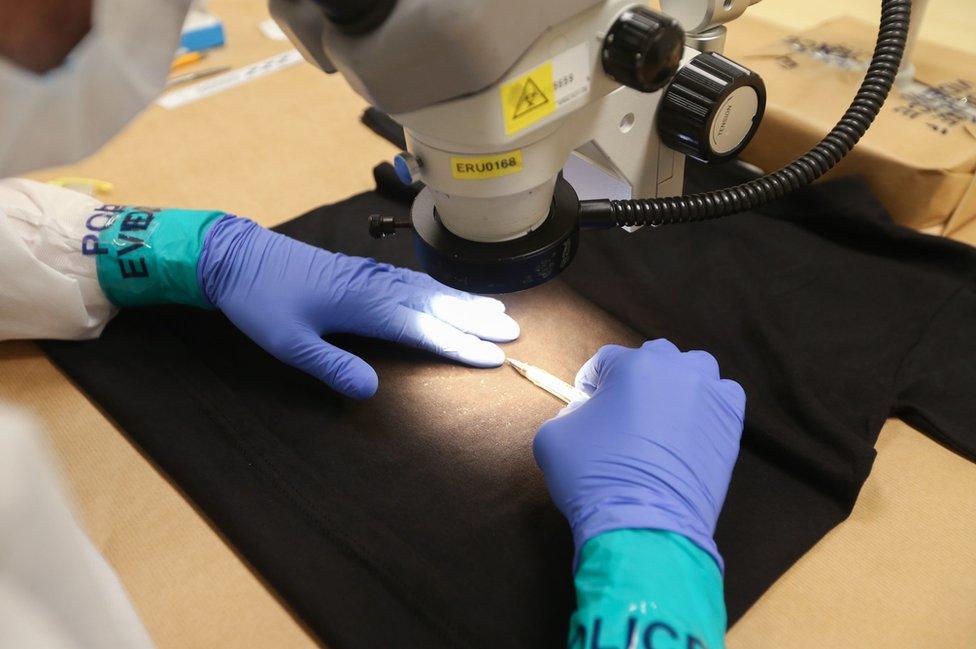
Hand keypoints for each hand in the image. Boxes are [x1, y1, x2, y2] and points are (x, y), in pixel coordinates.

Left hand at [198, 217, 518, 398]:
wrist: (236, 256)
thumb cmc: (259, 302)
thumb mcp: (287, 343)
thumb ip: (330, 366)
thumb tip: (370, 391)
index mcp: (361, 303)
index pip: (422, 327)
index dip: (459, 344)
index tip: (493, 356)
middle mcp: (373, 284)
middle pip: (435, 304)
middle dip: (476, 319)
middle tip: (513, 331)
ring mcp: (368, 273)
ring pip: (427, 288)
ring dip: (463, 301)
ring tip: (496, 310)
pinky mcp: (360, 270)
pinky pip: (411, 279)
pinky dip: (438, 287)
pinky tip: (446, 293)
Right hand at [533, 339, 744, 568]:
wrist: (644, 520)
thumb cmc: (593, 475)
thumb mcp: (553, 438)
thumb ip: (566, 415)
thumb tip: (582, 415)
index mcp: (630, 365)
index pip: (606, 360)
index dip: (592, 380)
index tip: (586, 399)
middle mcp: (673, 369)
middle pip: (654, 356)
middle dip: (636, 375)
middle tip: (624, 406)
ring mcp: (707, 394)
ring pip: (696, 367)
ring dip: (679, 380)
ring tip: (665, 409)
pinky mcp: (730, 422)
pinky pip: (725, 396)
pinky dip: (711, 404)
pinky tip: (694, 425)